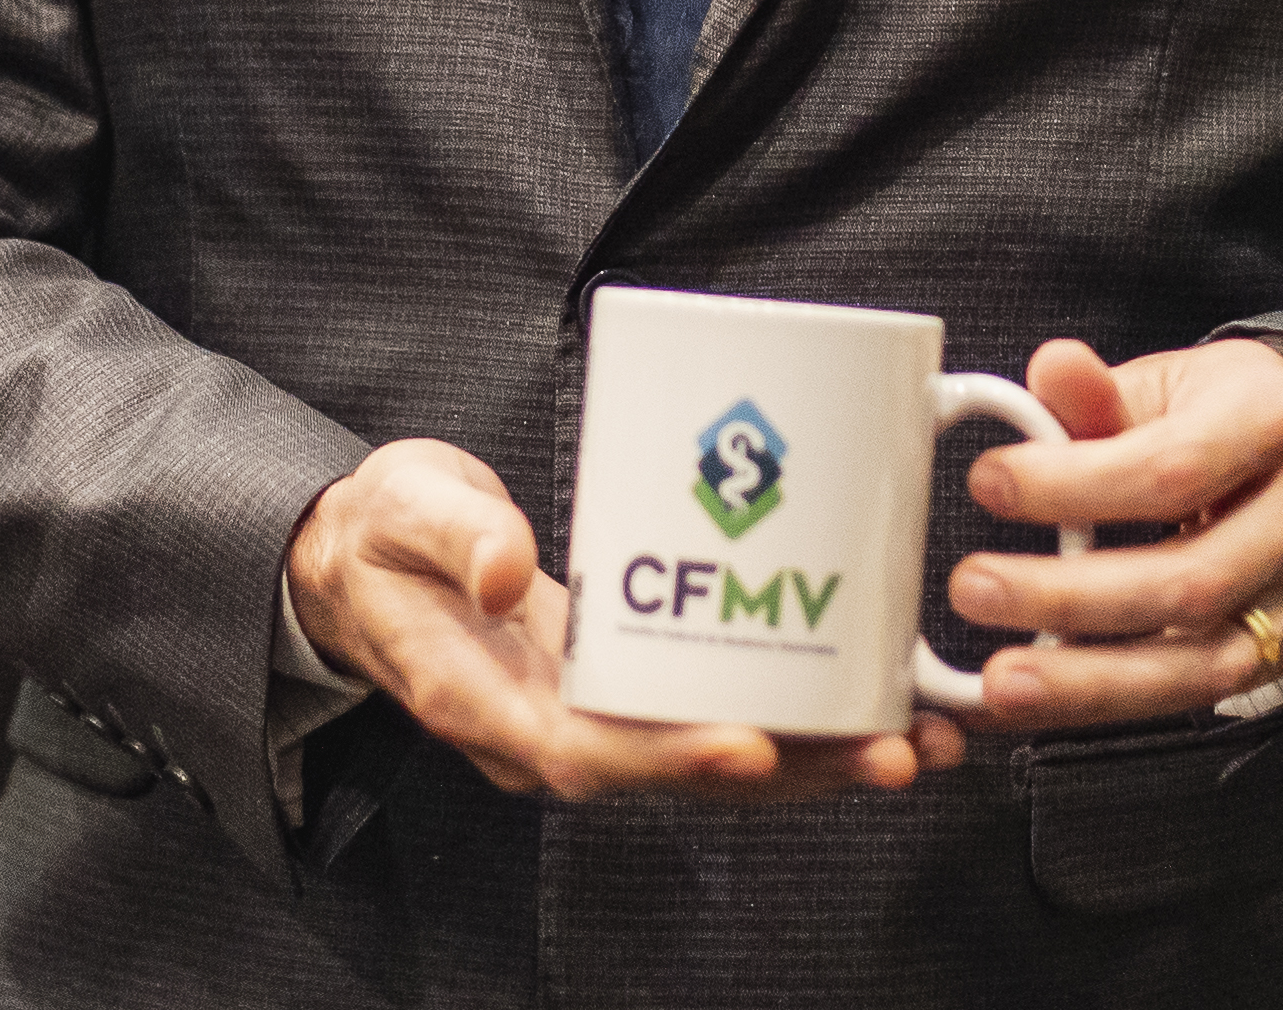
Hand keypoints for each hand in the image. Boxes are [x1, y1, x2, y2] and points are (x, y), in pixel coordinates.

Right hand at [286, 438, 965, 802]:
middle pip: (675, 774)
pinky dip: (796, 721)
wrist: (364, 562)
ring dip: (818, 759)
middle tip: (892, 752)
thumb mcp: (404, 509)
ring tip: (918, 742)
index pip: (582, 752)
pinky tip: (872, 705)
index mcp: (482, 702)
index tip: (751, 748)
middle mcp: (545, 731)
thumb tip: (510, 570)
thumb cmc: (385, 535)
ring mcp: (589, 718)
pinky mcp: (623, 691)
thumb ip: (457, 534)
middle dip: (790, 772)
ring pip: (711, 757)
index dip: (669, 760)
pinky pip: (713, 717)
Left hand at [944, 337, 1282, 730]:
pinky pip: (1194, 696)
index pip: (1171, 469)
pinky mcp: (1281, 651)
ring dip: (1088, 680)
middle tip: (975, 587)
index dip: (1074, 485)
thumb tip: (1051, 371)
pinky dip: (1109, 704)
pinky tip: (1042, 703)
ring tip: (1002, 680)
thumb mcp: (1173, 380)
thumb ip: (1103, 390)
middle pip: (1186, 579)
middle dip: (1069, 596)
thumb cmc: (1231, 414)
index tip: (990, 483)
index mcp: (1272, 422)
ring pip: (1199, 661)